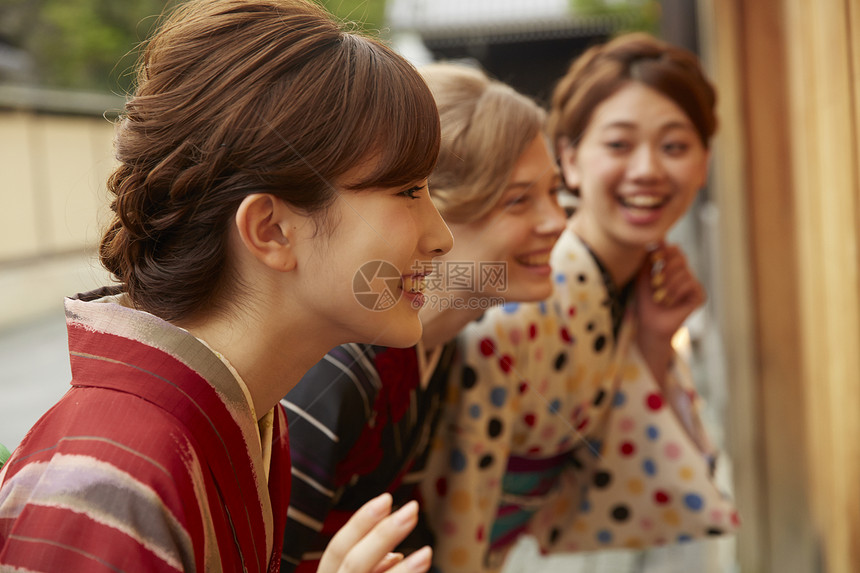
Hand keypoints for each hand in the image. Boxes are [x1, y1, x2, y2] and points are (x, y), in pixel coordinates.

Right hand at [318, 493, 432, 572]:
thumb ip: (370, 567)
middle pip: (353, 563)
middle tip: (412, 509)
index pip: (337, 548)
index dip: (360, 523)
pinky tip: (422, 568)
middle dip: (382, 536)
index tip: (386, 498)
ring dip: (403, 571)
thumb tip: (396, 556)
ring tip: (427, 553)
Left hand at [635, 243, 704, 340]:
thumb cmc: (645, 300)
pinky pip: (690, 284)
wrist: (650, 324)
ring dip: (668, 285)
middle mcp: (685, 273)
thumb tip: (656, 238)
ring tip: (658, 297)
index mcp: (672, 267)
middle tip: (655, 282)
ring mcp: (694, 284)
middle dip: (666, 268)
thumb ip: (649, 258)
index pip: (674, 249)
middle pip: (681, 257)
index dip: (665, 250)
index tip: (653, 259)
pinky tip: (668, 302)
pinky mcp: (700, 295)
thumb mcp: (643, 276)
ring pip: (685, 272)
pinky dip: (676, 292)